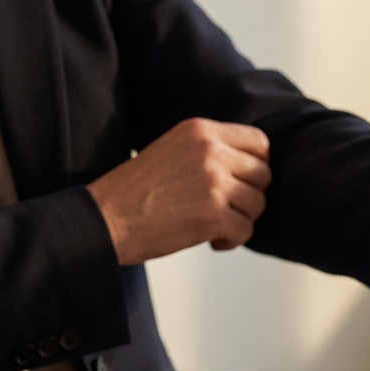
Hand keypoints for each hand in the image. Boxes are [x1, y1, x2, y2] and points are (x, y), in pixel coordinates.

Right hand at [87, 118, 270, 264]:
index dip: (256, 166)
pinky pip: (246, 231)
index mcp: (201, 130)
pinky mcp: (213, 214)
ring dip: (240, 219)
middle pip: (263, 174)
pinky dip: (231, 240)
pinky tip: (210, 240)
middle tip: (225, 208)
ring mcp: (214, 182)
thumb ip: (211, 150)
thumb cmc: (137, 191)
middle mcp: (211, 151)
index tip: (241, 182)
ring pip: (257, 204)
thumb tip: (255, 165)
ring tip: (213, 223)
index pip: (259, 142)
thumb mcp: (174, 149)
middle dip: (249, 196)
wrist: (106, 217)